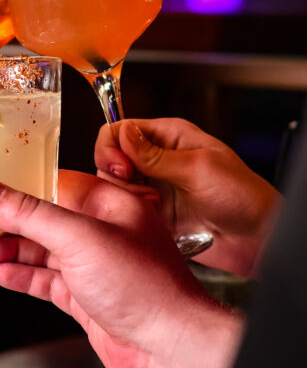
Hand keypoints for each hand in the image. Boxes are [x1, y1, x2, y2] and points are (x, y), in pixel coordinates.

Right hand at [0, 172, 242, 367]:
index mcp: (111, 205)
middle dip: (7, 223)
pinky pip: (47, 281)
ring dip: (9, 251)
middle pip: (44, 219)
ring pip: (42, 252)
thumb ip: (29, 213)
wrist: (171, 349)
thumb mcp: (79, 238)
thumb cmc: (146, 288)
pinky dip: (22, 276)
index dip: (17, 186)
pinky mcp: (88, 299)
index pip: (54, 185)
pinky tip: (0, 272)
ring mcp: (95, 268)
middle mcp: (104, 233)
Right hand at [94, 118, 280, 276]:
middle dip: (116, 175)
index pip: (120, 130)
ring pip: (114, 186)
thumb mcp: (198, 168)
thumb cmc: (241, 195)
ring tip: (153, 206)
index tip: (121, 168)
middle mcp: (156, 159)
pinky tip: (151, 219)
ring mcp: (154, 186)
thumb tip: (123, 133)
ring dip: (125, 196)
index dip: (111, 147)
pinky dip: (130, 214)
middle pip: (111, 158)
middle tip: (140, 190)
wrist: (255, 236)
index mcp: (168, 137)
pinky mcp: (153, 213)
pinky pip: (125, 209)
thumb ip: (155, 155)